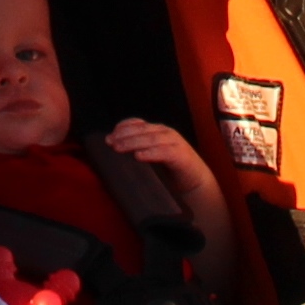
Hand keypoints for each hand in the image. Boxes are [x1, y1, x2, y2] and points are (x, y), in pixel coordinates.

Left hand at [105, 116, 220, 209]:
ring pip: (151, 139)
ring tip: (119, 148)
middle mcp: (165, 133)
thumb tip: (114, 152)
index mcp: (157, 131)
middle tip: (110, 142)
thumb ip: (138, 151)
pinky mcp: (181, 156)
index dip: (123, 127)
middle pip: (142, 130)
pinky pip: (164, 152)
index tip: (109, 136)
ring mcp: (174, 143)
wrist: (195, 181)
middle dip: (124, 135)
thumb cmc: (169, 170)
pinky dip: (150, 153)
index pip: (137, 124)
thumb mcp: (151, 156)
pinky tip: (139, 156)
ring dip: (133, 142)